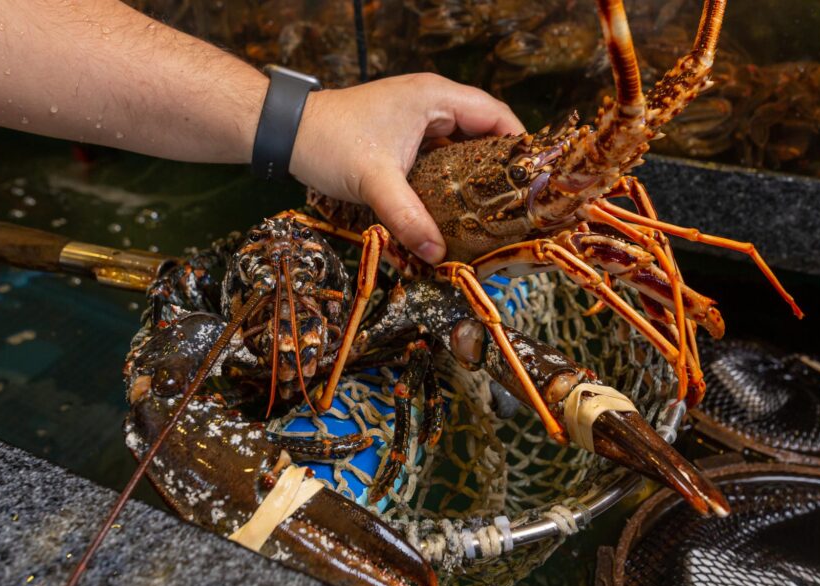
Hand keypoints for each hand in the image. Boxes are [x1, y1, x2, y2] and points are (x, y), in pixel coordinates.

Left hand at [289, 73, 523, 263]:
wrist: (286, 134)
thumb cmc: (329, 142)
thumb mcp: (374, 181)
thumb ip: (408, 217)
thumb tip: (437, 254)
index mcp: (435, 98)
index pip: (496, 115)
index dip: (519, 145)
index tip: (533, 181)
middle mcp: (432, 104)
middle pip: (484, 133)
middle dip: (500, 168)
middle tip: (518, 205)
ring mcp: (418, 121)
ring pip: (462, 148)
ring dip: (475, 177)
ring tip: (495, 212)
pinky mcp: (404, 138)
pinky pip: (441, 158)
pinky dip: (451, 180)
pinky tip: (458, 208)